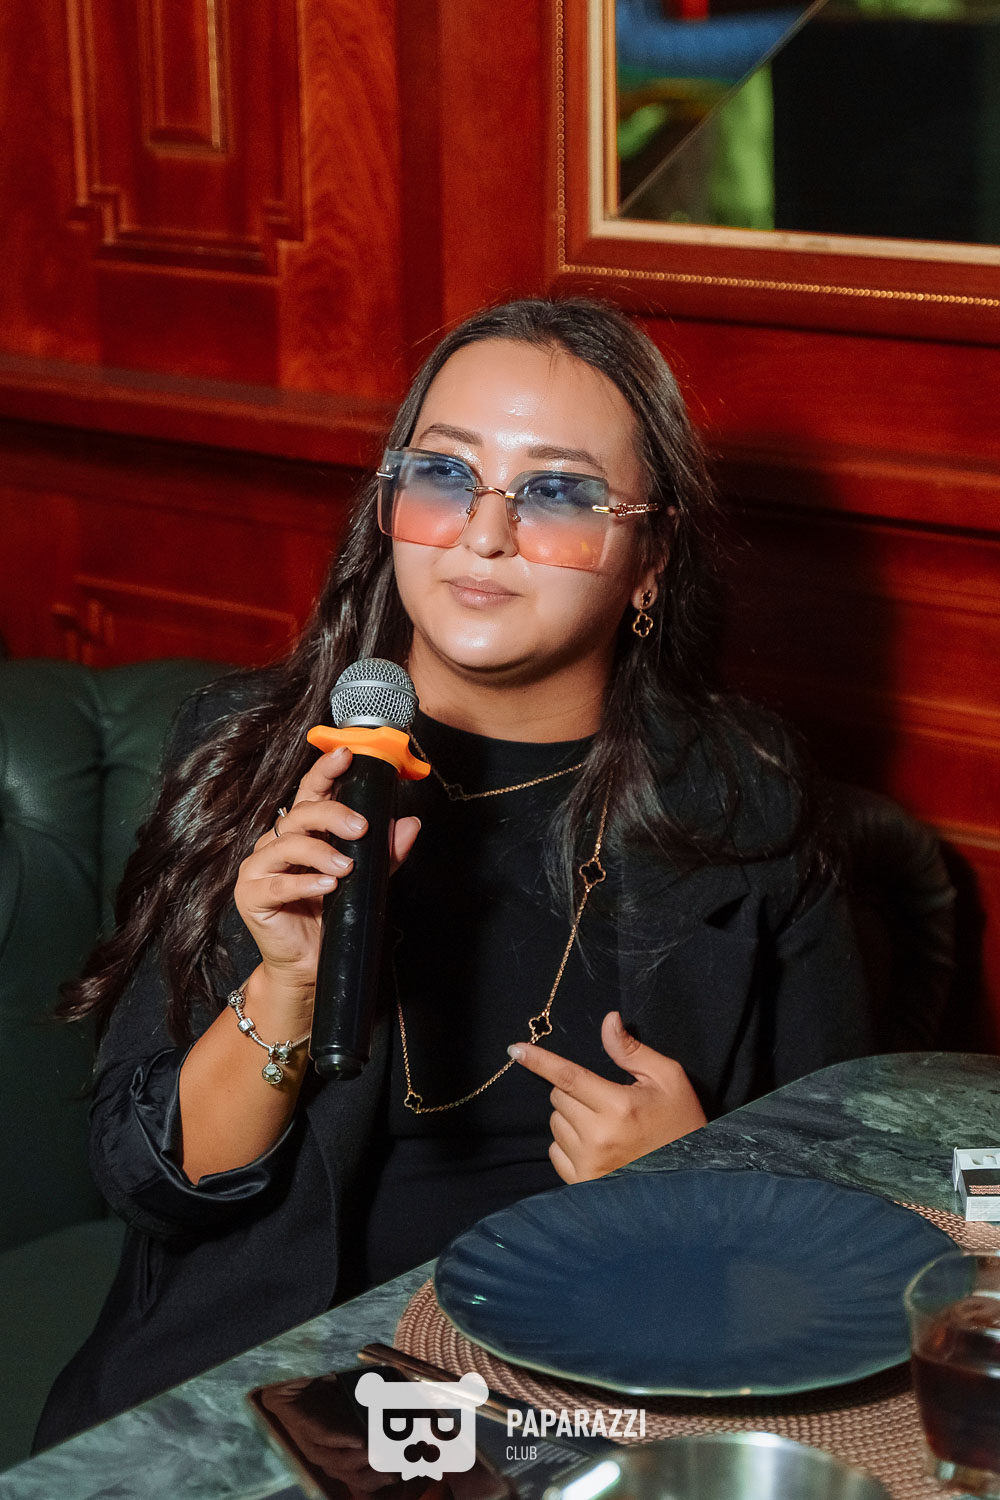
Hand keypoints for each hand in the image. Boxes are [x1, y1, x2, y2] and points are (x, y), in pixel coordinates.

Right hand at [234, 746, 420, 1012]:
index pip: (310, 792)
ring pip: (287, 844)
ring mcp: (259, 868)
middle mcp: (275, 844)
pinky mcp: (251, 895)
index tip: (346, 754)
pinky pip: (278, 883)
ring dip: (321, 852)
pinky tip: (328, 885)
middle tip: (361, 827)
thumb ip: (386, 853)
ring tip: (347, 867)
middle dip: (332, 814)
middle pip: (300, 814)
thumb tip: (410, 824)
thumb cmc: (331, 917)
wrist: (309, 965)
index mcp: (300, 832)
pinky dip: (305, 882)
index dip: (325, 770)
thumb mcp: (366, 880)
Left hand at [508, 1011, 706, 1183]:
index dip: (540, 1061)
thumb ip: (631, 1051)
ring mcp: (589, 1164)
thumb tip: (607, 1020)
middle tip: (606, 1100)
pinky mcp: (583, 1184)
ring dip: (571, 1118)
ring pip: (555, 1123)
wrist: (691, 1179)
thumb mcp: (667, 1079)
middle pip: (559, 1097)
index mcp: (619, 1107)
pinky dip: (569, 1145)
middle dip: (575, 1091)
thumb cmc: (681, 1123)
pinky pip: (555, 1152)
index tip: (515, 1050)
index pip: (568, 1076)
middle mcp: (599, 1137)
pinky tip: (597, 1147)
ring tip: (606, 1126)